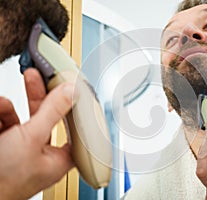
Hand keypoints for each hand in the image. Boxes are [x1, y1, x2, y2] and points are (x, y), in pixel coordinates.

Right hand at [0, 69, 74, 198]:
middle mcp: (44, 154)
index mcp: (60, 159)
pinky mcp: (7, 147)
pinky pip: (8, 125)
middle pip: (48, 118)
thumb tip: (71, 92)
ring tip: (3, 104)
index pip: (77, 129)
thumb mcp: (32, 138)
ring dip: (11, 108)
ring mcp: (25, 150)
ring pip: (25, 120)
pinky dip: (2, 116)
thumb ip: (52, 112)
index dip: (75, 109)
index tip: (71, 90)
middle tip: (37, 77)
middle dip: (39, 96)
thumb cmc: (4, 180)